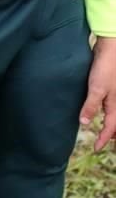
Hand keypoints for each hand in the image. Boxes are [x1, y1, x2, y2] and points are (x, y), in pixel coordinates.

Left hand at [79, 36, 115, 150]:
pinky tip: (98, 105)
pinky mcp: (108, 84)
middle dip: (112, 132)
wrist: (110, 48)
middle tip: (104, 141)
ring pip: (113, 112)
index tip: (96, 149)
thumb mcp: (96, 89)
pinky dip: (105, 108)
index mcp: (115, 105)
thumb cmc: (105, 68)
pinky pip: (108, 102)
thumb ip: (90, 106)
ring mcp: (113, 92)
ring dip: (109, 121)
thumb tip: (84, 123)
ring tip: (103, 126)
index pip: (111, 128)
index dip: (104, 139)